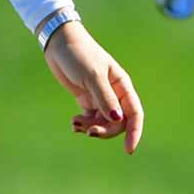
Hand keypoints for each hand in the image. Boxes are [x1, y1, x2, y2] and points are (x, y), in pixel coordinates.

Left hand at [43, 22, 144, 153]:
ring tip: (75, 125)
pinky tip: (74, 124)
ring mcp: (100, 97)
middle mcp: (114, 93)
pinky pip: (90, 118)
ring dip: (92, 128)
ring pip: (103, 122)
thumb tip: (117, 119)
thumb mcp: (92, 76)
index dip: (134, 132)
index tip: (128, 149)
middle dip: (105, 131)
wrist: (59, 43)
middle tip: (88, 132)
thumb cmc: (79, 55)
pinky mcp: (86, 99)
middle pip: (118, 122)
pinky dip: (84, 124)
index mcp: (122, 86)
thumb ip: (104, 97)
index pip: (135, 114)